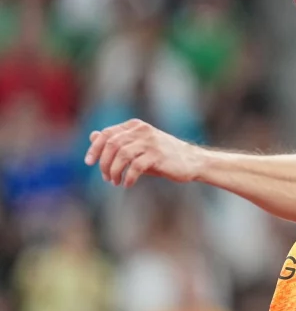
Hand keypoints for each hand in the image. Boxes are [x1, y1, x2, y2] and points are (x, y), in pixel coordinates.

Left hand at [84, 119, 201, 187]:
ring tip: (115, 182)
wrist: (191, 161)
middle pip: (112, 144)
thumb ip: (116, 141)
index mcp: (135, 126)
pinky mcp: (158, 155)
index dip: (94, 148)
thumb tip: (92, 136)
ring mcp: (151, 142)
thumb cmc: (162, 156)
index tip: (89, 162)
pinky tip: (127, 184)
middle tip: (105, 177)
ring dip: (114, 171)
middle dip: (104, 163)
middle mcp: (142, 131)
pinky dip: (128, 177)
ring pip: (122, 155)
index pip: (107, 134)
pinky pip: (136, 167)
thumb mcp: (137, 146)